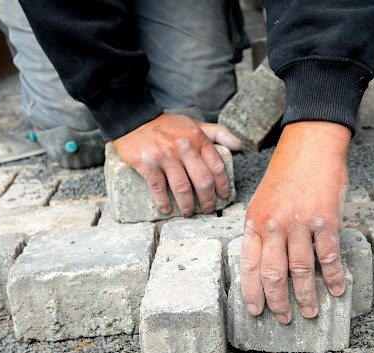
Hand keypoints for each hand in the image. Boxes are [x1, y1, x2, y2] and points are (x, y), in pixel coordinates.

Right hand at [112, 113, 241, 215]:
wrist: (134, 120)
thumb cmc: (167, 125)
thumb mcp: (194, 124)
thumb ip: (218, 133)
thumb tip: (239, 145)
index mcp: (198, 139)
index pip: (217, 166)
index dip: (223, 185)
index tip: (223, 196)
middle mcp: (184, 147)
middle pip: (202, 181)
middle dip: (208, 200)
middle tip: (208, 209)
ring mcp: (165, 156)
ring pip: (182, 188)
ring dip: (187, 205)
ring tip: (189, 212)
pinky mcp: (147, 164)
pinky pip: (158, 188)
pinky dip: (163, 202)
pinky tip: (167, 208)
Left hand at [240, 121, 350, 323]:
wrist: (311, 144)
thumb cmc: (286, 172)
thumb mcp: (262, 199)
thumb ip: (261, 229)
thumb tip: (264, 262)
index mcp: (256, 221)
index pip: (249, 265)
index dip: (252, 292)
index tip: (256, 310)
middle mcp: (275, 225)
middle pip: (273, 274)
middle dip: (278, 302)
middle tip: (283, 319)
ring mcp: (300, 224)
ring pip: (301, 271)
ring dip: (306, 296)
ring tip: (310, 312)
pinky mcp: (326, 221)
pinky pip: (329, 257)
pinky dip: (334, 277)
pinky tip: (336, 290)